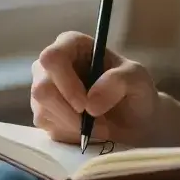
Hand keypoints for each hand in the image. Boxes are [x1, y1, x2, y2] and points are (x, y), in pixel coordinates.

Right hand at [31, 31, 159, 145]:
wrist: (135, 121)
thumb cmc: (135, 91)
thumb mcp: (138, 79)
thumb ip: (119, 81)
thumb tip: (90, 102)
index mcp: (72, 45)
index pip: (53, 58)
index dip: (66, 83)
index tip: (85, 104)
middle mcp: (52, 65)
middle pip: (41, 88)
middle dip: (69, 112)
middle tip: (97, 123)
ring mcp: (44, 89)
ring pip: (42, 111)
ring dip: (74, 125)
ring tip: (100, 126)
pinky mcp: (43, 114)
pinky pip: (47, 128)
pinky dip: (70, 134)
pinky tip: (89, 130)